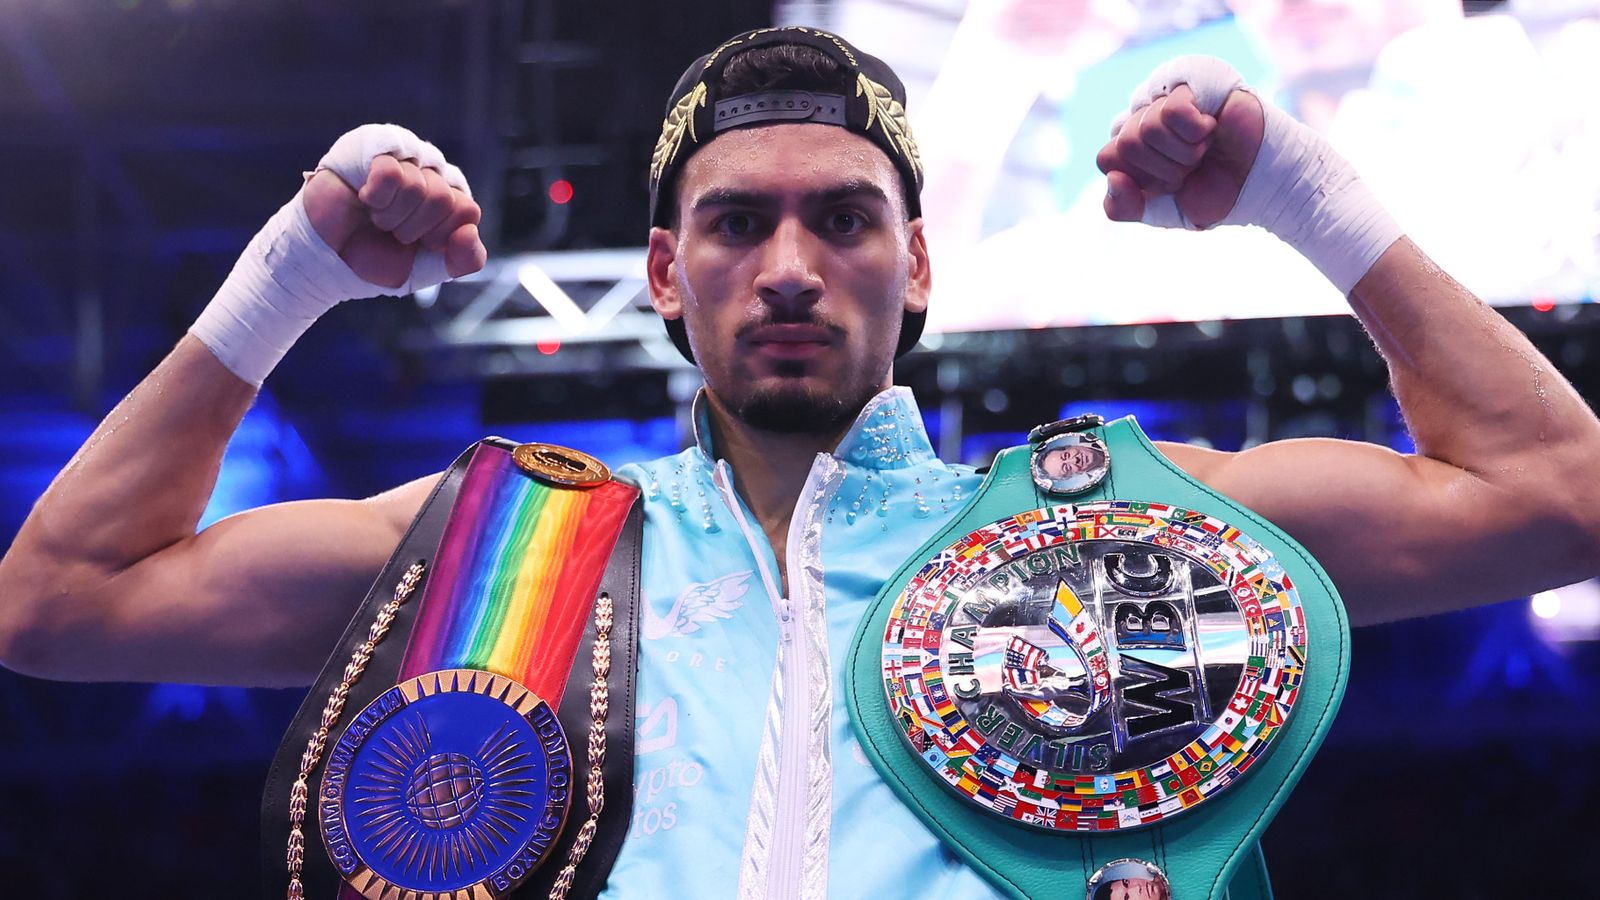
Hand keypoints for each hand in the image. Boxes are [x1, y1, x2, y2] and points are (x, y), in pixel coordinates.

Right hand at [303, 155, 485, 289]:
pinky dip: (377, 197)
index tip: (416, 243)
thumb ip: (464, 259)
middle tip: (388, 229)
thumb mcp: (427, 269)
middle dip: (411, 228)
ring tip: (373, 215)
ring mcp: (403, 152)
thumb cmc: (375, 256)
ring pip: (418, 187)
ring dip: (390, 216)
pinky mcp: (373, 144)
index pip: (468, 211)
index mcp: (451, 196)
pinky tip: (364, 197)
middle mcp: (431, 169)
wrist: (327, 258)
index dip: (438, 236)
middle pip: (443, 199)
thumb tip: (471, 231)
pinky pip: (391, 171)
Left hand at [1095, 83, 1264, 227]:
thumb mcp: (1161, 212)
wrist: (1261, 184)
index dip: (1142, 179)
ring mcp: (1165, 94)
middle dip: (1165, 168)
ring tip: (1206, 147)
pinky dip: (1197, 131)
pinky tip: (1212, 126)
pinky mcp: (1192, 79)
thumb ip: (1123, 207)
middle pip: (1126, 144)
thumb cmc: (1214, 192)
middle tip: (1193, 164)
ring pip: (1147, 128)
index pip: (1105, 159)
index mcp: (1128, 145)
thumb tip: (1112, 177)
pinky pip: (1174, 110)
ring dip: (1185, 152)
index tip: (1171, 183)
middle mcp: (1142, 115)